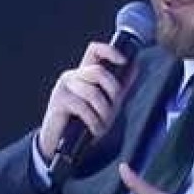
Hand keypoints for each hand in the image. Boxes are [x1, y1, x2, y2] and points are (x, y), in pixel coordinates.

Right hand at [37, 42, 136, 160]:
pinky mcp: (58, 101)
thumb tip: (135, 66)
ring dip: (104, 112)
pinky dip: (94, 122)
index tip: (124, 61)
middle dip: (113, 92)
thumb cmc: (84, 121)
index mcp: (84, 73)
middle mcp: (73, 76)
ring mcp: (64, 87)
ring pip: (92, 92)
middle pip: (98, 71)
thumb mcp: (106, 103)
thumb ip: (119, 86)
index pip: (95, 50)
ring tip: (104, 125)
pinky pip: (83, 107)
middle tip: (115, 110)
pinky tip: (95, 130)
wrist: (60, 143)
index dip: (110, 51)